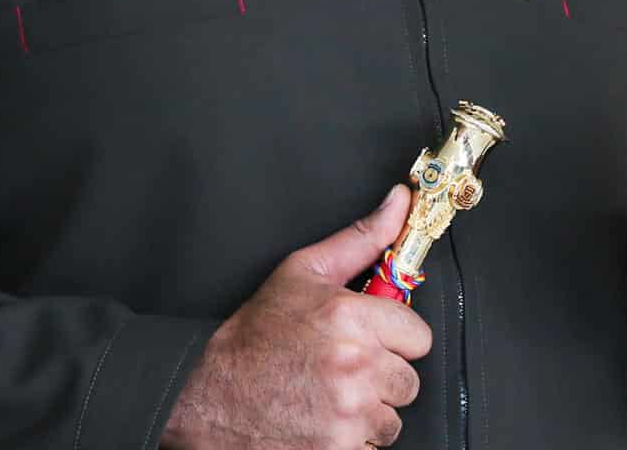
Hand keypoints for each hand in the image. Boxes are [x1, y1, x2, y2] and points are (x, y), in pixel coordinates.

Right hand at [163, 184, 430, 448]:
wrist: (208, 398)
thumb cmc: (254, 337)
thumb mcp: (303, 273)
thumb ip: (361, 238)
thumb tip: (399, 202)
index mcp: (350, 316)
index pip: (418, 336)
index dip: (395, 338)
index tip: (371, 340)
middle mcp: (355, 364)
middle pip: (408, 381)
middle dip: (382, 378)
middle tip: (345, 370)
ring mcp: (347, 412)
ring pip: (392, 419)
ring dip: (369, 413)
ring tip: (330, 397)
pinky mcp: (338, 449)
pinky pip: (371, 448)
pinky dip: (351, 441)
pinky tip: (322, 423)